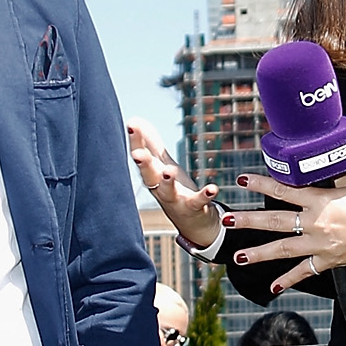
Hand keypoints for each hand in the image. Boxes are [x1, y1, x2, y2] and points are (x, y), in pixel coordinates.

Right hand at [127, 119, 221, 251]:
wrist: (193, 225)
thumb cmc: (175, 189)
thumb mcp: (162, 164)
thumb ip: (150, 143)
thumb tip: (134, 120)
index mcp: (152, 175)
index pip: (141, 156)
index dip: (136, 141)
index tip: (131, 125)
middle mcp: (160, 189)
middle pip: (148, 176)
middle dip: (143, 164)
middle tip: (137, 154)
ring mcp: (176, 200)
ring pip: (168, 191)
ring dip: (167, 181)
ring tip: (169, 170)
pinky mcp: (194, 208)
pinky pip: (199, 202)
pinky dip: (205, 195)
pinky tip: (213, 188)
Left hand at [235, 170, 345, 294]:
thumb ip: (333, 173)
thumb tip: (319, 159)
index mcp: (321, 200)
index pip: (284, 190)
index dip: (262, 183)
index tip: (243, 180)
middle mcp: (316, 223)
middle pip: (275, 221)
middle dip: (248, 221)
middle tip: (226, 220)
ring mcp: (320, 245)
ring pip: (284, 250)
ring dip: (259, 253)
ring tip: (238, 256)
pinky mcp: (328, 261)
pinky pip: (305, 272)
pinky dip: (289, 280)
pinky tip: (273, 287)